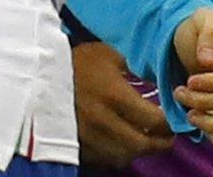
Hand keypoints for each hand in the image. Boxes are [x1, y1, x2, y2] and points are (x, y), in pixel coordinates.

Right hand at [71, 42, 172, 167]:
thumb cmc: (77, 61)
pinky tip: (120, 141)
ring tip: (144, 139)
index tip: (173, 118)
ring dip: (138, 149)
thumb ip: (135, 67)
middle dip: (160, 142)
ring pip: (124, 156)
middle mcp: (103, 121)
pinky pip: (105, 158)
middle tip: (166, 135)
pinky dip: (117, 152)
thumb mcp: (108, 54)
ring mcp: (89, 137)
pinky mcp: (78, 146)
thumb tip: (159, 79)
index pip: (154, 120)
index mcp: (114, 96)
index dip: (169, 122)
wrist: (39, 75)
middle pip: (142, 145)